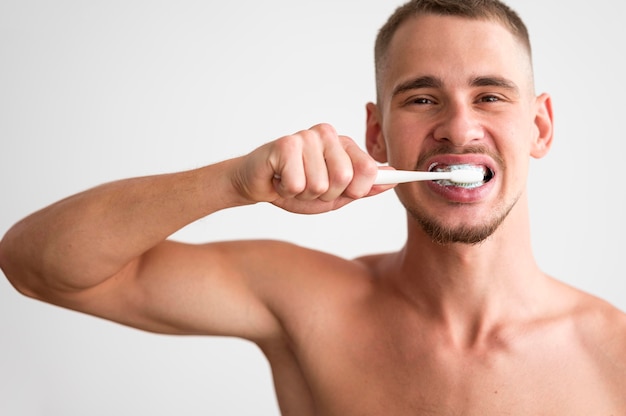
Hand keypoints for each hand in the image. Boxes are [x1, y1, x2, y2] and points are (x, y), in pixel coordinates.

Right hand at [232, 123, 392, 213]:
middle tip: (310, 187)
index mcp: (344, 144)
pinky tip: (281, 179)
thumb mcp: (336, 193)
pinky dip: (287, 191)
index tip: (345, 192)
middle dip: (327, 195)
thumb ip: (363, 187)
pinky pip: (297, 184)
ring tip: (293, 182)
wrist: (259, 184)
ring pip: (319, 184)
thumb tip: (394, 179)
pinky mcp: (284, 145)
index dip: (357, 190)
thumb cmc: (296, 186)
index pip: (369, 169)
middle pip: (345, 178)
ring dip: (304, 194)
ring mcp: (306, 137)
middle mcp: (327, 135)